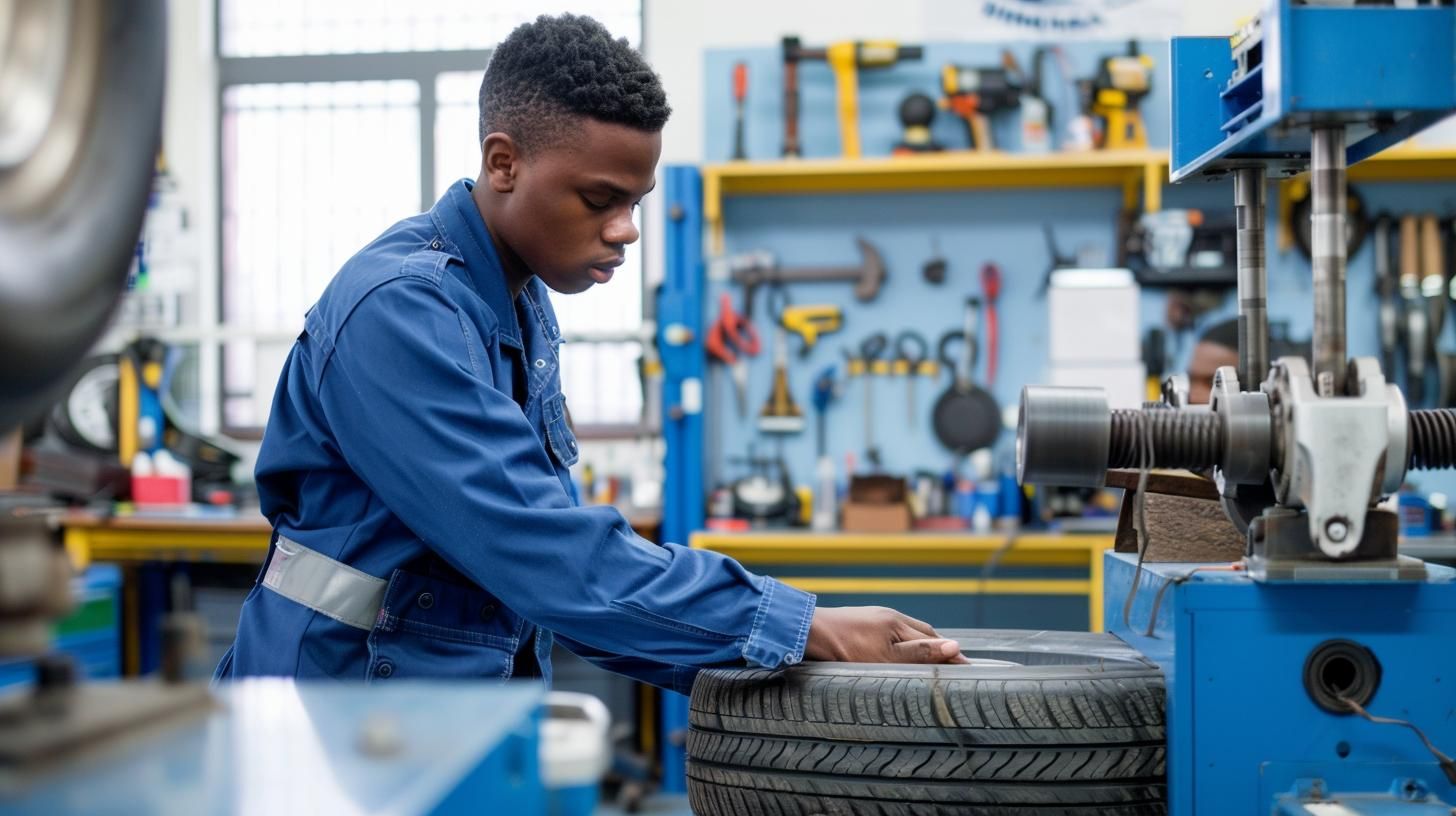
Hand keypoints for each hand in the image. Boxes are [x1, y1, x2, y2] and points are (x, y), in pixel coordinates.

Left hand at [805, 606, 968, 663]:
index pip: (934, 640)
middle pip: (923, 634)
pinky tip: (897, 655)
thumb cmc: (844, 646)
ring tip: (931, 663)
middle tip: (955, 667)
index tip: (968, 668)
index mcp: (898, 624)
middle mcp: (888, 617)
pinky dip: (902, 646)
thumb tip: (954, 646)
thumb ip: (919, 654)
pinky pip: (890, 635)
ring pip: (905, 635)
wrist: (807, 633)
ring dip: (921, 647)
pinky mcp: (860, 624)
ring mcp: (873, 619)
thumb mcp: (886, 656)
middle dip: (940, 649)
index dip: (951, 654)